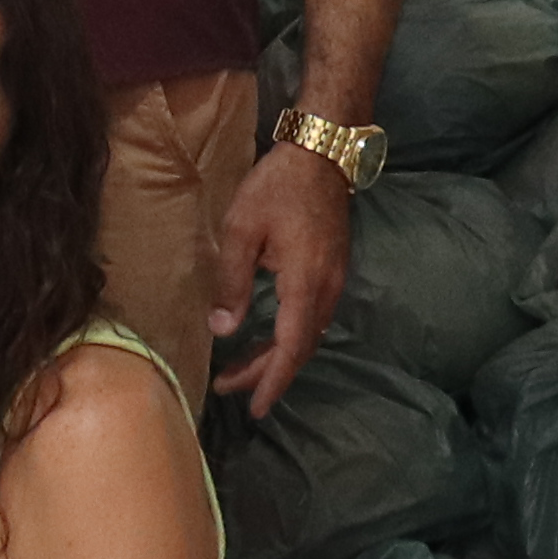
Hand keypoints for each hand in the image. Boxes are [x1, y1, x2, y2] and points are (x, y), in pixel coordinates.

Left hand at [209, 143, 354, 416]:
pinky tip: (267, 336)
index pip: (291, 347)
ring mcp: (335, 280)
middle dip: (266, 373)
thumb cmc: (277, 186)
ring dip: (278, 355)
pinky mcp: (334, 270)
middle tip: (228, 387)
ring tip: (241, 369)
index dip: (272, 380)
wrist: (322, 152)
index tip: (254, 406)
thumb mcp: (242, 229)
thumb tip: (222, 329)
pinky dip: (290, 335)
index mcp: (306, 283)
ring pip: (309, 334)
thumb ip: (231, 281)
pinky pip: (313, 317)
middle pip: (301, 347)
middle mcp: (327, 289)